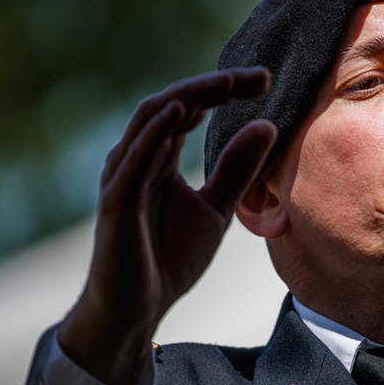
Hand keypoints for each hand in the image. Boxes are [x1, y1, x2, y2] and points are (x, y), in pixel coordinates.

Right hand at [59, 68, 276, 384]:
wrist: (138, 308)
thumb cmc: (169, 258)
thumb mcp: (216, 208)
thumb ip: (237, 169)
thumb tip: (267, 125)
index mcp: (160, 156)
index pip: (192, 107)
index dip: (226, 89)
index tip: (266, 81)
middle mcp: (137, 157)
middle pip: (172, 103)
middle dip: (214, 86)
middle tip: (259, 76)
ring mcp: (123, 177)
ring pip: (148, 122)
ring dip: (186, 99)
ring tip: (225, 84)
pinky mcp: (116, 203)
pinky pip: (132, 161)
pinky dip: (154, 134)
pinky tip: (181, 115)